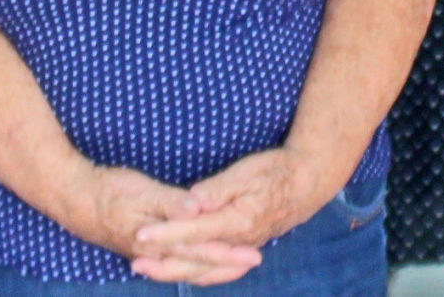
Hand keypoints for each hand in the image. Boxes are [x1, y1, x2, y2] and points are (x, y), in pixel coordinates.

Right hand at [72, 166, 259, 286]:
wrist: (73, 199)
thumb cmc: (108, 190)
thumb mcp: (140, 190)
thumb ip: (170, 202)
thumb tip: (197, 210)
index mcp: (158, 239)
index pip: (200, 251)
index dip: (228, 253)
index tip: (252, 254)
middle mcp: (155, 253)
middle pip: (196, 264)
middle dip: (226, 264)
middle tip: (255, 260)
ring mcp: (148, 253)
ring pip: (185, 266)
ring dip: (211, 266)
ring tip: (236, 264)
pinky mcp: (142, 247)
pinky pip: (174, 262)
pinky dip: (192, 264)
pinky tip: (199, 261)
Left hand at [132, 147, 327, 282]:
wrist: (309, 182)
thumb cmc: (278, 170)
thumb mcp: (248, 171)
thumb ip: (219, 188)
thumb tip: (194, 201)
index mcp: (237, 220)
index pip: (194, 231)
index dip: (166, 233)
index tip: (141, 233)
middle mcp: (238, 240)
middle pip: (195, 258)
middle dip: (163, 261)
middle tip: (134, 262)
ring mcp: (242, 246)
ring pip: (205, 269)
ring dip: (174, 270)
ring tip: (147, 268)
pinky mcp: (244, 246)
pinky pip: (216, 269)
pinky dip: (195, 272)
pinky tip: (180, 270)